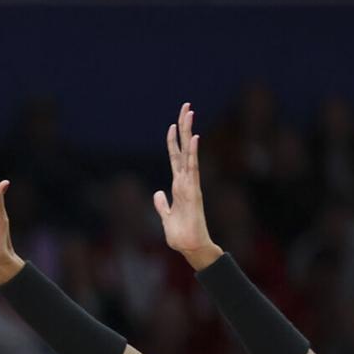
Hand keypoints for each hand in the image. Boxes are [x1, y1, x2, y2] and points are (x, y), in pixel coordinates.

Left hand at [152, 103, 220, 266]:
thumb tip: (158, 193)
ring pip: (189, 153)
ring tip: (190, 113)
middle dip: (184, 128)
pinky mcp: (193, 192)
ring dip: (189, 133)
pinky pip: (193, 168)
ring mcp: (190, 184)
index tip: (172, 124)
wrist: (190, 247)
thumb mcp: (166, 216)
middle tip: (186, 106)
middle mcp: (186, 181)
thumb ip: (162, 204)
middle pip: (184, 149)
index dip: (173, 141)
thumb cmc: (180, 234)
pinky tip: (195, 138)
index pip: (175, 158)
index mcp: (178, 185)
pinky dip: (193, 153)